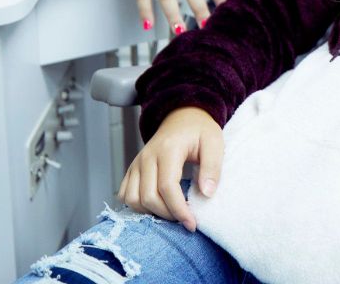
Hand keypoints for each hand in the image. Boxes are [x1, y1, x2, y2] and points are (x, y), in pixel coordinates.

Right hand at [119, 107, 223, 228]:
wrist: (182, 116)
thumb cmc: (200, 130)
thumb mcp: (214, 143)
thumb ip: (212, 167)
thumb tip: (206, 194)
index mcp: (168, 149)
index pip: (167, 187)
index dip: (178, 210)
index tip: (192, 223)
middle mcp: (147, 156)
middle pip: (148, 197)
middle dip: (167, 214)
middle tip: (185, 219)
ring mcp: (136, 163)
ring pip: (132, 199)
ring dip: (150, 213)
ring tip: (171, 213)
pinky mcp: (132, 169)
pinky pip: (124, 194)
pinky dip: (137, 206)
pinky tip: (155, 207)